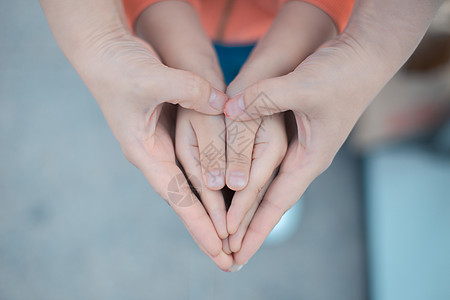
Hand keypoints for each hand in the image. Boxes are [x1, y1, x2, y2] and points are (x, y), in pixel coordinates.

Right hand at [135, 1, 234, 268]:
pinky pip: (194, 164)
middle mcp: (155, 156)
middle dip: (208, 228)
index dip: (199, 224)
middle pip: (186, 200)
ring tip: (232, 235)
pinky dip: (209, 182)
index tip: (219, 250)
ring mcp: (162, 146)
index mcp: (146, 152)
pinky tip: (224, 194)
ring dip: (211, 210)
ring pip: (191, 185)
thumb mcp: (152, 77)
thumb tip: (221, 104)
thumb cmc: (120, 67)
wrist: (105, 52)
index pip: (178, 196)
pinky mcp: (170, 133)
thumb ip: (187, 90)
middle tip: (231, 258)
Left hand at [224, 0, 442, 264]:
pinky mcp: (294, 131)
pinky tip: (239, 183)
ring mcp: (300, 146)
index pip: (276, 202)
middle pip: (271, 200)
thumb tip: (229, 109)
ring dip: (249, 205)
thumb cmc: (342, 74)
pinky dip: (252, 175)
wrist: (363, 55)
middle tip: (227, 251)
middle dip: (250, 226)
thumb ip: (266, 97)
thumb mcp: (303, 86)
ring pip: (267, 183)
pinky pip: (267, 162)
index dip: (254, 227)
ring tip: (229, 226)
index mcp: (309, 158)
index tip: (236, 250)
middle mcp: (304, 158)